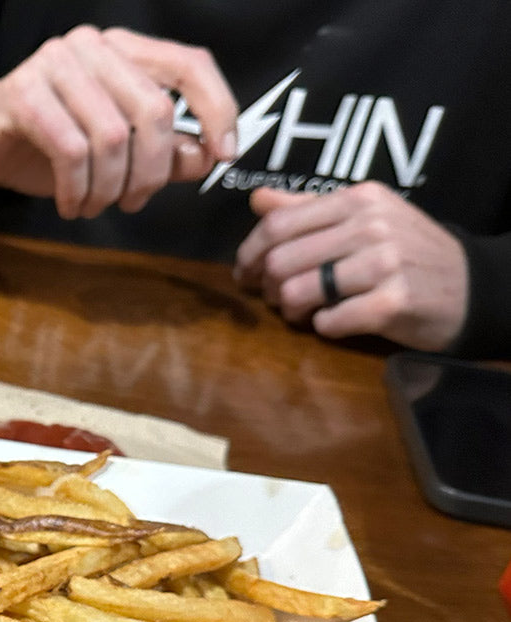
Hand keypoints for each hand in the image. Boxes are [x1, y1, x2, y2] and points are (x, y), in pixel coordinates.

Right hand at [0, 25, 237, 219]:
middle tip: (135, 203)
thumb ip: (163, 151)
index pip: (189, 66)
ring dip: (109, 188)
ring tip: (94, 207)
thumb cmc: (49, 146)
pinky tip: (71, 204)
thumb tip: (205, 156)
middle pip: (153, 109)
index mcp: (124, 50)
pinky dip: (78, 189)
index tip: (224, 155)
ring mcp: (55, 64)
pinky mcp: (22, 93)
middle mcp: (93, 46)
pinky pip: (70, 151)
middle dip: (152, 171)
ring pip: (111, 136)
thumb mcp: (115, 152)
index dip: (217, 109)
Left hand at [235, 184, 468, 351]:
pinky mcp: (392, 302)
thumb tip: (257, 199)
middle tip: (276, 298)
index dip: (250, 254)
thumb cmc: (406, 254)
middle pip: (281, 261)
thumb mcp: (365, 218)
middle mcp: (371, 225)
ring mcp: (384, 263)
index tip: (246, 274)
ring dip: (291, 311)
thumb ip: (308, 209)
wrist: (470, 286)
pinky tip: (336, 321)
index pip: (278, 224)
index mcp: (358, 199)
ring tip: (303, 312)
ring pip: (298, 292)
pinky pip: (329, 322)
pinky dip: (323, 327)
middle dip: (268, 287)